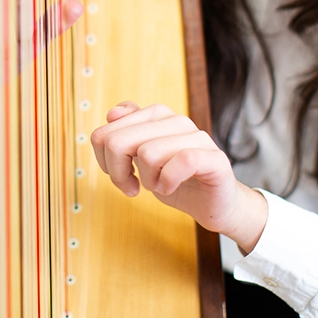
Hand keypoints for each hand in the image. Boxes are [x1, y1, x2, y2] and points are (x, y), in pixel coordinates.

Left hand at [91, 102, 267, 253]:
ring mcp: (196, 136)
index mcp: (156, 115)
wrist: (213, 204)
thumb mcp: (142, 159)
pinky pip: (180, 163)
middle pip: (120, 142)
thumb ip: (126, 133)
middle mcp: (176, 120)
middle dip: (118, 173)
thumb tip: (113, 113)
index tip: (120, 174)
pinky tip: (172, 187)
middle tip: (133, 187)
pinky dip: (168, 182)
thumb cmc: (176, 181)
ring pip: (147, 154)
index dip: (104, 159)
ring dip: (148, 180)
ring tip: (160, 185)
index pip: (107, 130)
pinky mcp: (213, 157)